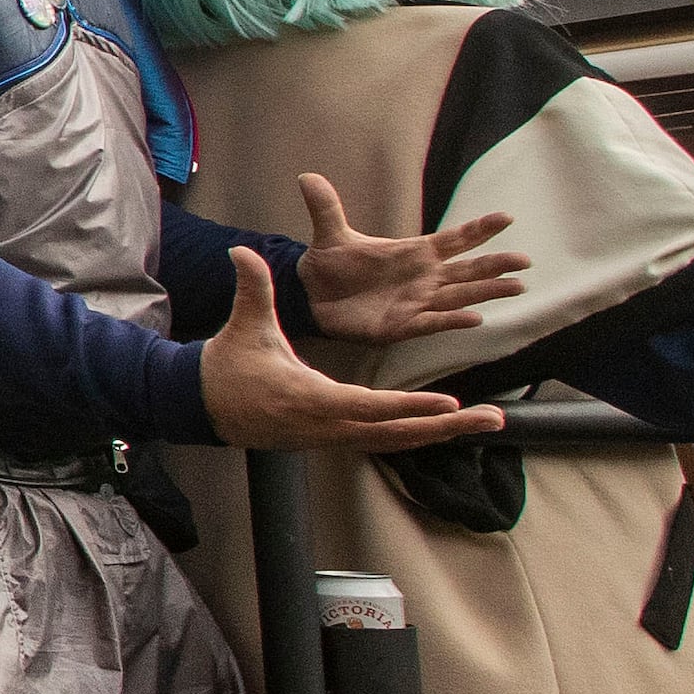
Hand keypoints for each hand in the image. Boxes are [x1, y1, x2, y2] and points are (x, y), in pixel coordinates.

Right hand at [199, 248, 509, 454]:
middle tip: (491, 419)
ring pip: (396, 441)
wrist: (203, 406)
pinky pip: (384, 441)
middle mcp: (326, 425)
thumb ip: (254, 289)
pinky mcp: (331, 440)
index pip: (368, 406)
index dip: (409, 405)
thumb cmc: (229, 366)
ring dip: (442, 432)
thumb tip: (242, 251)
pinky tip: (446, 426)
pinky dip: (418, 434)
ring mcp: (329, 438)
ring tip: (485, 421)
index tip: (448, 402)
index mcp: (309, 397)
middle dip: (446, 426)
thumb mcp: (244, 328)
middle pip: (396, 433)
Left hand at [292, 173, 527, 344]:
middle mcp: (424, 278)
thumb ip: (326, 207)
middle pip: (467, 269)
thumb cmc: (333, 266)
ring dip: (486, 292)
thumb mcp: (330, 235)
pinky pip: (433, 322)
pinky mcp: (403, 325)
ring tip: (515, 287)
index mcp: (414, 253)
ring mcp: (417, 302)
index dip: (478, 230)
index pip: (453, 239)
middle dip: (494, 265)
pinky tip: (476, 318)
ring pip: (459, 296)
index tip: (506, 218)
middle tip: (524, 260)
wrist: (313, 298)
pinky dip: (452, 319)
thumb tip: (307, 176)